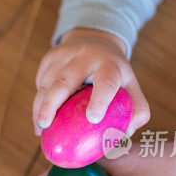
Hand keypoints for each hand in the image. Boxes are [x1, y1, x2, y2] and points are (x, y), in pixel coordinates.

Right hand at [33, 28, 149, 136]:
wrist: (94, 41)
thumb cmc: (113, 73)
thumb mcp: (130, 85)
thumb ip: (137, 109)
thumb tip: (127, 134)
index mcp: (109, 64)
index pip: (106, 81)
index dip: (100, 99)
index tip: (92, 118)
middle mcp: (85, 56)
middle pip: (65, 80)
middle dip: (51, 103)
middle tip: (45, 124)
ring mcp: (64, 54)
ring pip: (47, 83)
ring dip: (40, 107)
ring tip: (40, 129)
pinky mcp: (49, 57)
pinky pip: (40, 83)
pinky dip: (38, 102)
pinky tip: (39, 118)